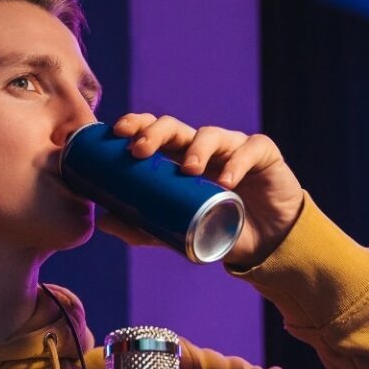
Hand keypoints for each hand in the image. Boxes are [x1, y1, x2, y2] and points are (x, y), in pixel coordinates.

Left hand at [95, 113, 305, 269]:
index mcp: (178, 158)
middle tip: (140, 151)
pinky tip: (227, 181)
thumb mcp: (177, 232)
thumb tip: (103, 221)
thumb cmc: (219, 228)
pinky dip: (237, 163)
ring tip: (189, 170)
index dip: (137, 125)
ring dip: (197, 149)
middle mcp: (203, 148)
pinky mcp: (263, 154)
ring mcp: (233, 147)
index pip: (154, 132)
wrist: (266, 243)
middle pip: (175, 127)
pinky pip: (250, 150)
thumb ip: (144, 228)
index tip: (118, 133)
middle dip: (155, 132)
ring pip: (211, 134)